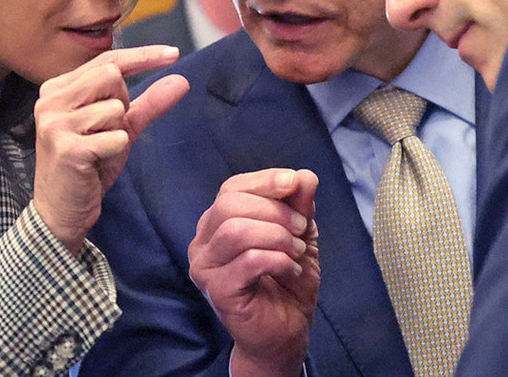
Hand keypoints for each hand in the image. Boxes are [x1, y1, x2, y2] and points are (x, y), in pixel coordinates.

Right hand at [32, 45, 189, 254]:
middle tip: (109, 129)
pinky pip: (115, 137)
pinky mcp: (66, 148)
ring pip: (115, 107)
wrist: (62, 210)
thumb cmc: (89, 165)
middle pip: (112, 76)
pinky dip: (116, 150)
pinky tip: (96, 162)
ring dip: (118, 131)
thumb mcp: (121, 128)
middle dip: (123, 102)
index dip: (142, 56)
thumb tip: (181, 79)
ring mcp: (54, 123)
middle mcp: (50, 100)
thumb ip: (148, 102)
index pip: (107, 60)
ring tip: (98, 149)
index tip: (174, 53)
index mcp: (58, 88)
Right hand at [189, 169, 319, 376]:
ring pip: (235, 230)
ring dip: (276, 235)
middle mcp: (202, 242)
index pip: (232, 188)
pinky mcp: (217, 290)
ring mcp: (205, 267)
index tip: (295, 183)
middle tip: (301, 228)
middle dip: (274, 210)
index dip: (265, 181)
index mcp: (217, 223)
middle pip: (229, 204)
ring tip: (296, 251)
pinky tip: (290, 269)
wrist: (287, 330)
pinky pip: (248, 261)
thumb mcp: (299, 235)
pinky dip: (277, 259)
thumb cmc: (286, 280)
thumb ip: (299, 205)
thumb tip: (305, 176)